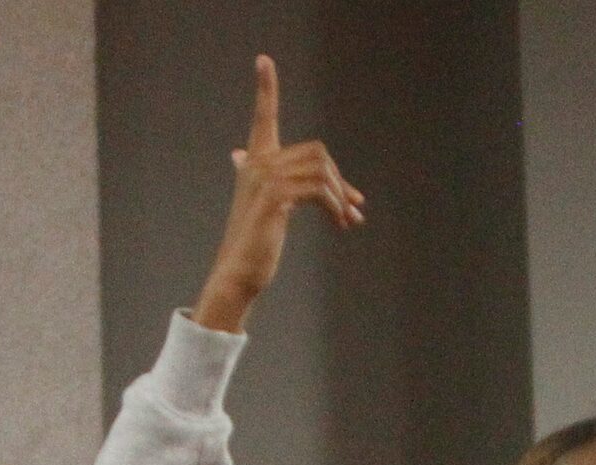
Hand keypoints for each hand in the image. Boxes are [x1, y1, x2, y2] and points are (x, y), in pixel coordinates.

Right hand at [190, 56, 365, 335]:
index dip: (265, 88)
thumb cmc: (256, 243)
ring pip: (322, 170)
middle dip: (341, 180)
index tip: (263, 60)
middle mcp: (257, 164)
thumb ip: (270, 184)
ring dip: (342, 196)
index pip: (263, 116)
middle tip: (355, 207)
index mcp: (254, 162)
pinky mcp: (275, 197)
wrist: (240, 273)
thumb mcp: (265, 208)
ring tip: (349, 220)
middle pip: (317, 152)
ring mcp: (265, 178)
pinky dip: (336, 205)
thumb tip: (243, 159)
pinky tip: (340, 223)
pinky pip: (319, 189)